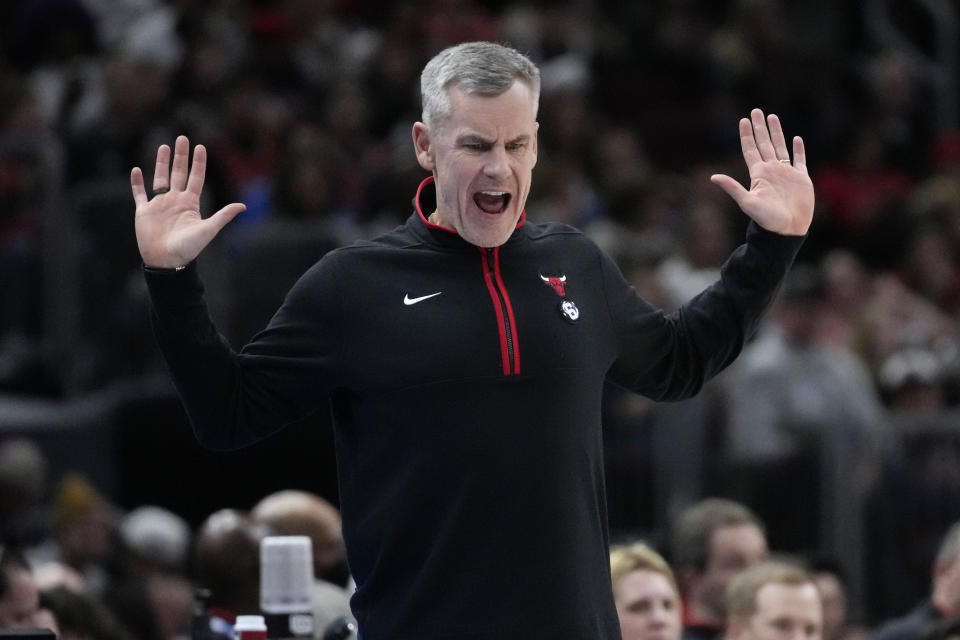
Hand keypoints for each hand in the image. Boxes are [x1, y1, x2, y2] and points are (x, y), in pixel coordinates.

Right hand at [131, 135, 245, 267]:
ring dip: (161, 163)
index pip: (196, 178)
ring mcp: (159, 205)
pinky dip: (137, 183)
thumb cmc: (189, 248)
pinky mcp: (144, 211)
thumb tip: (244, 206)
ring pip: (160, 178)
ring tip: (164, 146)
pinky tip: (137, 170)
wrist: (167, 261)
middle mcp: (175, 201)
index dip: (198, 163)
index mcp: (190, 203)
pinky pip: (139, 194)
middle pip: (179, 173)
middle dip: (181, 156)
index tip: (201, 147)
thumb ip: (224, 215)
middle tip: (182, 138)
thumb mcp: (209, 229)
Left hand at [710, 109, 813, 235]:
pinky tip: (796, 139)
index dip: (747, 135)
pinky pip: (799, 160)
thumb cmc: (766, 219)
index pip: (751, 150)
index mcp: (758, 174)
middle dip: (760, 127)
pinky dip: (798, 149)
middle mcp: (771, 171)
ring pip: (780, 147)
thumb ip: (732, 188)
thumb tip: (713, 177)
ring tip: (772, 117)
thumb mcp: (747, 202)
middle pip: (764, 143)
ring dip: (776, 133)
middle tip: (756, 111)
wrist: (787, 230)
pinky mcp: (801, 179)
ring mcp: (786, 174)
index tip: (743, 120)